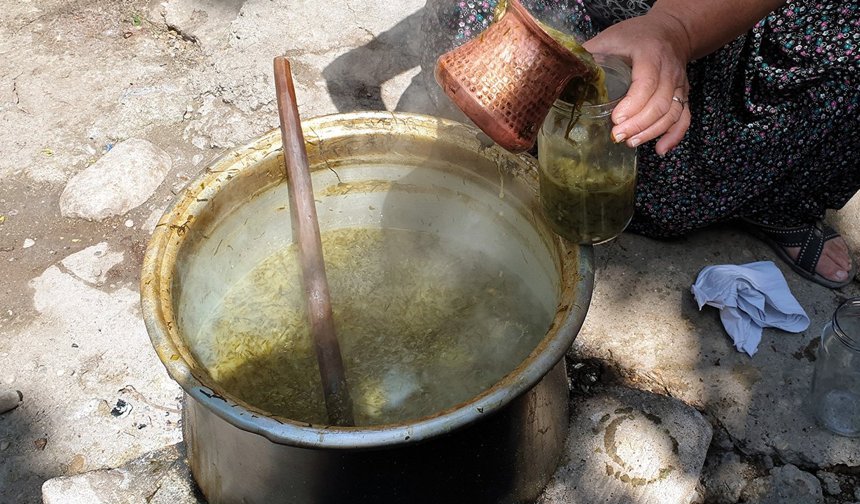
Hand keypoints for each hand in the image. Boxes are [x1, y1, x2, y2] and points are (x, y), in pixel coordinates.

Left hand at [583, 11, 692, 154]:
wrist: (670, 31)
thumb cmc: (636, 35)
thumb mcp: (610, 37)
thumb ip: (589, 54)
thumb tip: (561, 71)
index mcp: (650, 54)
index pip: (646, 83)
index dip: (633, 104)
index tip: (615, 119)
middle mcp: (669, 70)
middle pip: (659, 103)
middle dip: (638, 124)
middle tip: (617, 136)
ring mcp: (679, 84)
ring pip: (672, 113)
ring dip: (651, 132)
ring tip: (630, 142)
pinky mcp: (682, 95)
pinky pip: (684, 118)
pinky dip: (674, 136)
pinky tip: (659, 150)